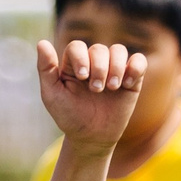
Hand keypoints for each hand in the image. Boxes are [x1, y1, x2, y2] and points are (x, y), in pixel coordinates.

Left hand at [34, 38, 148, 153]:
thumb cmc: (69, 116)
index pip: (77, 46)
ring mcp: (113, 69)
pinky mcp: (131, 79)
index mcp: (73, 63)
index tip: (82, 77)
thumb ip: (46, 69)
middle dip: (99, 68)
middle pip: (99, 48)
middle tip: (96, 90)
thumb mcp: (52, 95)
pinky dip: (136, 67)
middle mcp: (93, 62)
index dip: (81, 57)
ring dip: (116, 66)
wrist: (91, 137)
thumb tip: (41, 43)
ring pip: (119, 50)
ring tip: (112, 88)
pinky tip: (128, 83)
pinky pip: (139, 61)